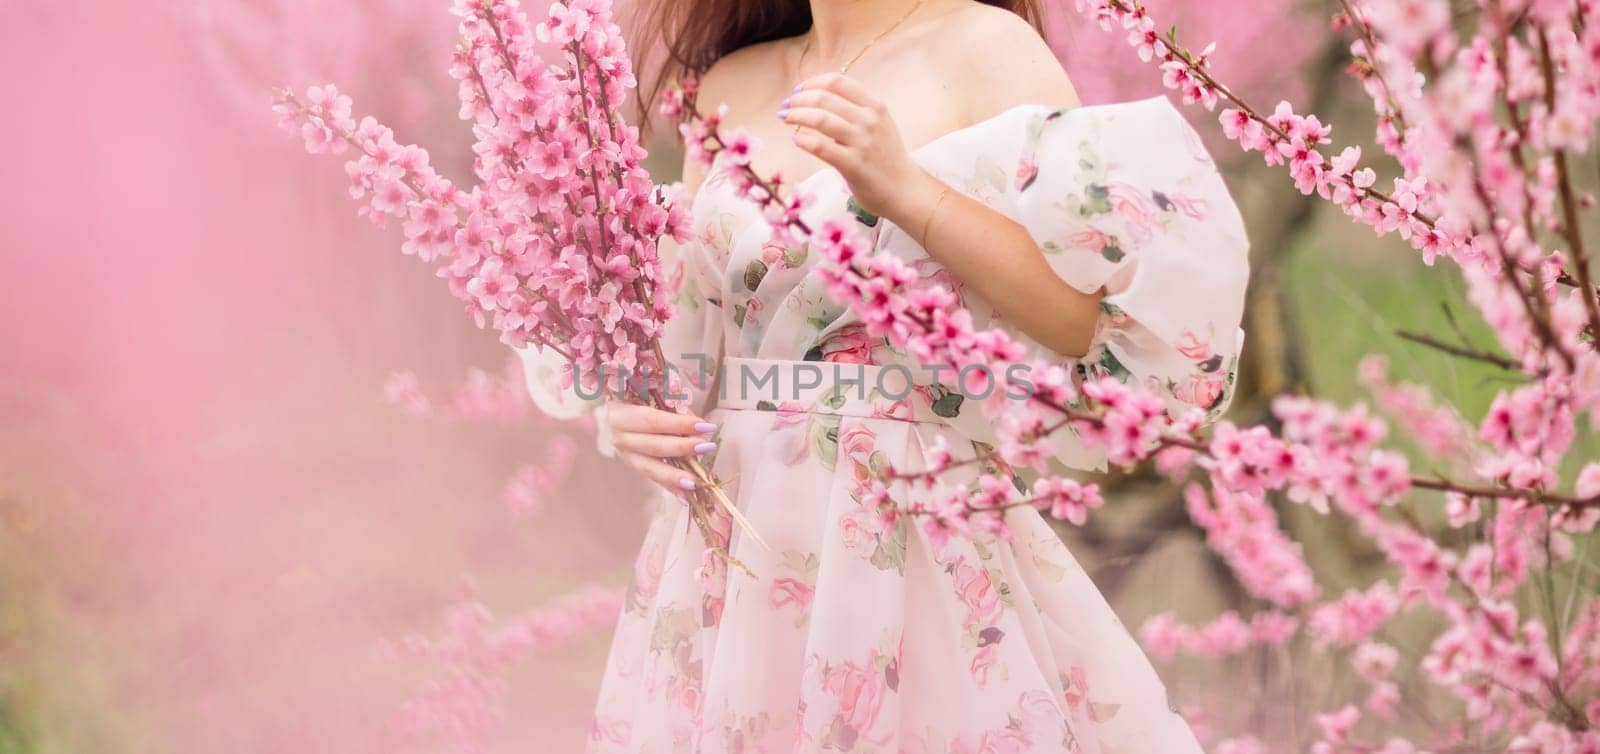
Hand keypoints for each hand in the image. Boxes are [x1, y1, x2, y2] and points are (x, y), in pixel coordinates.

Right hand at [606, 401, 717, 495]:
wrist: (625, 405)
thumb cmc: (644, 394)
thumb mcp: (657, 392)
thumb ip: (674, 406)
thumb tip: (697, 425)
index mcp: (620, 412)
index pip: (652, 420)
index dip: (678, 424)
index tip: (704, 425)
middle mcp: (619, 435)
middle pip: (652, 445)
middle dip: (681, 448)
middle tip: (706, 446)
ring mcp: (625, 453)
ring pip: (650, 468)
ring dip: (675, 476)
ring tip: (696, 482)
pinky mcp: (634, 465)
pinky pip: (654, 478)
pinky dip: (670, 487)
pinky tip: (685, 498)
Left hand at [779, 72, 935, 221]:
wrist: (906, 190)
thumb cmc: (886, 158)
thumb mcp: (879, 125)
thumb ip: (856, 111)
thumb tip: (819, 99)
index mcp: (875, 106)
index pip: (838, 82)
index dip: (812, 83)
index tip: (798, 90)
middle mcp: (869, 120)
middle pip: (824, 98)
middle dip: (798, 99)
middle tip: (786, 106)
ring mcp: (862, 142)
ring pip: (820, 119)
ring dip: (797, 115)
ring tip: (786, 118)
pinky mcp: (853, 164)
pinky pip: (820, 146)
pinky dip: (803, 140)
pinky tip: (797, 140)